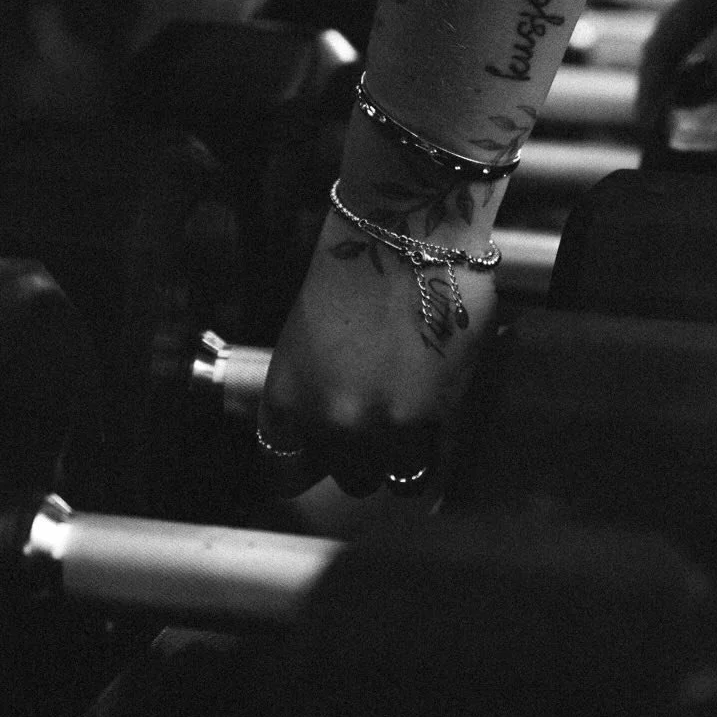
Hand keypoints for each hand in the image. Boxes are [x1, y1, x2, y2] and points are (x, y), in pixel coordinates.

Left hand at [255, 194, 499, 499]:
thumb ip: (313, 394)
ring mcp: (385, 426)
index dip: (302, 467)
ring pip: (390, 475)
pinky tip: (431, 409)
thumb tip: (327, 425)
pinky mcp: (435, 417)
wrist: (406, 239)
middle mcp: (332, 423)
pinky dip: (430, 439)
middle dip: (357, 456)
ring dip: (396, 454)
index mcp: (287, 401)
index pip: (282, 473)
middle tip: (371, 423)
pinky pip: (429, 456)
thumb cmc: (352, 271)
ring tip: (405, 416)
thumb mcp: (305, 340)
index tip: (314, 461)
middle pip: (345, 477)